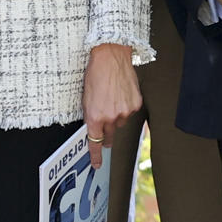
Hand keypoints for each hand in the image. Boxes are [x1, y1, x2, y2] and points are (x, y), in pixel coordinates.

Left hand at [82, 43, 140, 169]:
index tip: (96, 164)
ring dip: (116, 117)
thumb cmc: (95, 74)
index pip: (94, 143)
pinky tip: (121, 94)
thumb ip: (90, 115)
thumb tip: (94, 127)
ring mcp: (125, 112)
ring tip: (111, 98)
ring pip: (120, 123)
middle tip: (104, 127)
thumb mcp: (85, 97)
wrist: (111, 57)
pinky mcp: (136, 105)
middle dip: (105, 134)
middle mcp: (111, 118)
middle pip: (108, 135)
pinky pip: (129, 113)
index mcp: (95, 116)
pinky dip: (125, 107)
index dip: (95, 156)